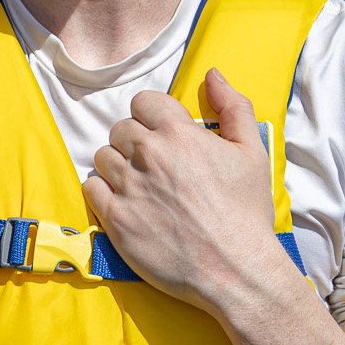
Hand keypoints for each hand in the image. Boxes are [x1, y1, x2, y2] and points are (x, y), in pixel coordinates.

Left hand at [82, 68, 288, 313]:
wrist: (235, 270)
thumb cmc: (247, 213)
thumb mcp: (253, 152)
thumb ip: (234, 106)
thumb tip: (214, 74)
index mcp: (179, 133)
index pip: (142, 102)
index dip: (152, 116)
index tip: (162, 134)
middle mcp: (149, 154)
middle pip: (120, 129)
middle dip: (134, 140)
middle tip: (153, 164)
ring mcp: (129, 187)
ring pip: (103, 156)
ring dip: (117, 164)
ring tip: (139, 183)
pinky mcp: (115, 219)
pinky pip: (91, 187)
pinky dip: (102, 190)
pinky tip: (124, 201)